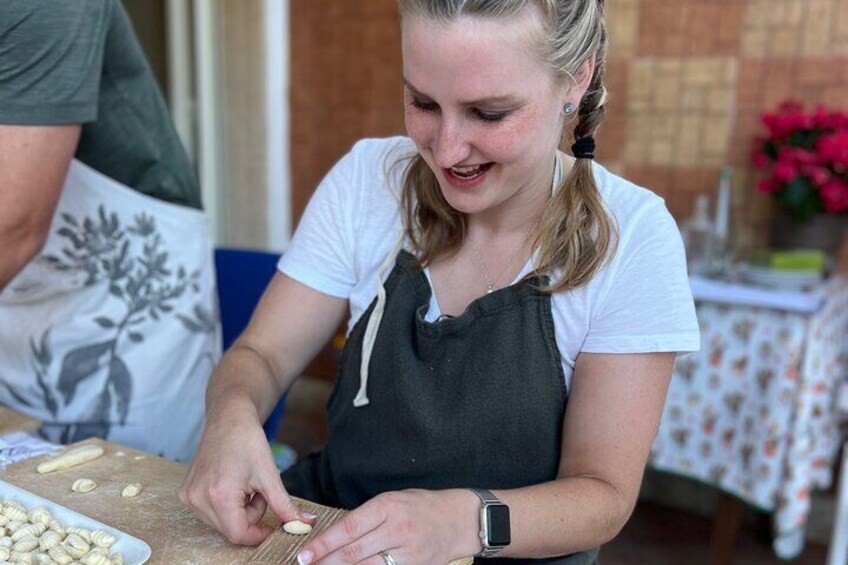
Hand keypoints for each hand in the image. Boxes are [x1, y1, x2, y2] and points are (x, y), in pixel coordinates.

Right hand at [179, 410, 313, 544]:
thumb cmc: (247, 440)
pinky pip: (210, 513)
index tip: (274, 526)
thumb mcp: (270, 475)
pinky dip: (226, 505)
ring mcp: (189, 496)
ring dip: (239, 511)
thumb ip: (285, 505)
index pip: (239, 534)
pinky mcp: (186, 493)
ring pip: (221, 523)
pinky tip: (231, 484)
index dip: (259, 534)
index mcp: (219, 495)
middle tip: (259, 492)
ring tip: (245, 485)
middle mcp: (199, 498)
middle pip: (231, 529)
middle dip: (250, 517)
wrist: (228, 418)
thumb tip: (305, 523)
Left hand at [295, 489, 479, 564]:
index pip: (348, 528)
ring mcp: (407, 553)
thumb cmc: (422, 506)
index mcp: (388, 506)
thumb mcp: (393, 500)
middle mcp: (397, 529)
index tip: (303, 555)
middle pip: (353, 552)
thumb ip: (366, 517)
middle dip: (325, 562)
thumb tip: (334, 537)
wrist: (459, 520)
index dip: (323, 544)